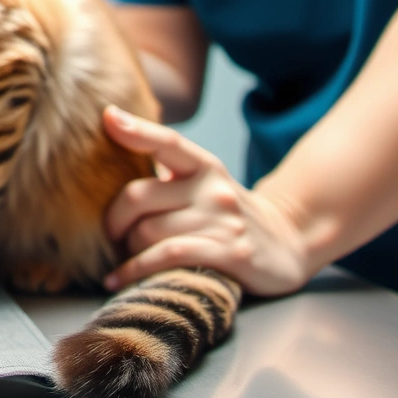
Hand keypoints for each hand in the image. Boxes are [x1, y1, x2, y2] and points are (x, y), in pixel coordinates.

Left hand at [100, 105, 314, 295]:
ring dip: (127, 251)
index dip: (137, 130)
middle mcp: (213, 189)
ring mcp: (223, 221)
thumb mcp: (205, 184)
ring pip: (148, 231)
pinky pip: (168, 257)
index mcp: (204, 166)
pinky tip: (120, 279)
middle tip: (111, 236)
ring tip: (124, 259)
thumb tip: (117, 141)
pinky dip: (136, 270)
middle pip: (138, 197)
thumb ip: (168, 171)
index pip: (168, 142)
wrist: (289, 242)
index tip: (108, 118)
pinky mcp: (229, 253)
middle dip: (113, 221)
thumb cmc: (227, 214)